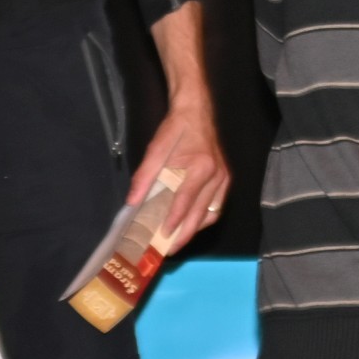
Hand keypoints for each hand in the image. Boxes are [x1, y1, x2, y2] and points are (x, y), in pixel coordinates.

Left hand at [131, 95, 231, 253]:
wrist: (196, 109)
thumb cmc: (176, 128)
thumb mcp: (156, 148)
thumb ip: (145, 176)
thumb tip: (132, 202)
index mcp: (201, 166)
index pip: (186, 201)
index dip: (174, 221)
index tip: (162, 236)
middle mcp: (217, 175)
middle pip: (202, 213)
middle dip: (185, 234)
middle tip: (169, 249)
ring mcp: (224, 178)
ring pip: (213, 213)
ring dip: (196, 229)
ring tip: (178, 240)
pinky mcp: (226, 178)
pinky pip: (218, 206)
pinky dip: (205, 218)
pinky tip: (192, 224)